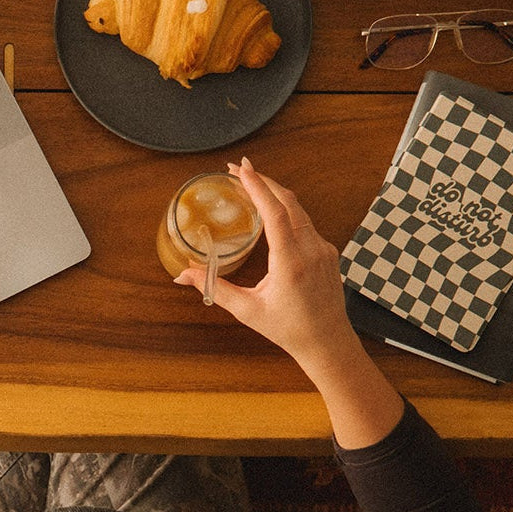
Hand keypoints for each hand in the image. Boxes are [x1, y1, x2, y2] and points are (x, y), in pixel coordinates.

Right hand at [175, 158, 356, 373]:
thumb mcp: (248, 311)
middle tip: (236, 169)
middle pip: (288, 201)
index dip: (258, 186)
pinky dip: (287, 210)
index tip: (241, 168)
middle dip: (262, 181)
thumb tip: (183, 275)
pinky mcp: (328, 252)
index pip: (275, 212)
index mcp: (290, 262)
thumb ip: (215, 288)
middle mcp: (311, 250)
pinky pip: (306, 222)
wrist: (329, 343)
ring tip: (250, 184)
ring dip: (275, 193)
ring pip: (298, 209)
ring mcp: (323, 249)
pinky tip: (271, 211)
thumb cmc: (289, 330)